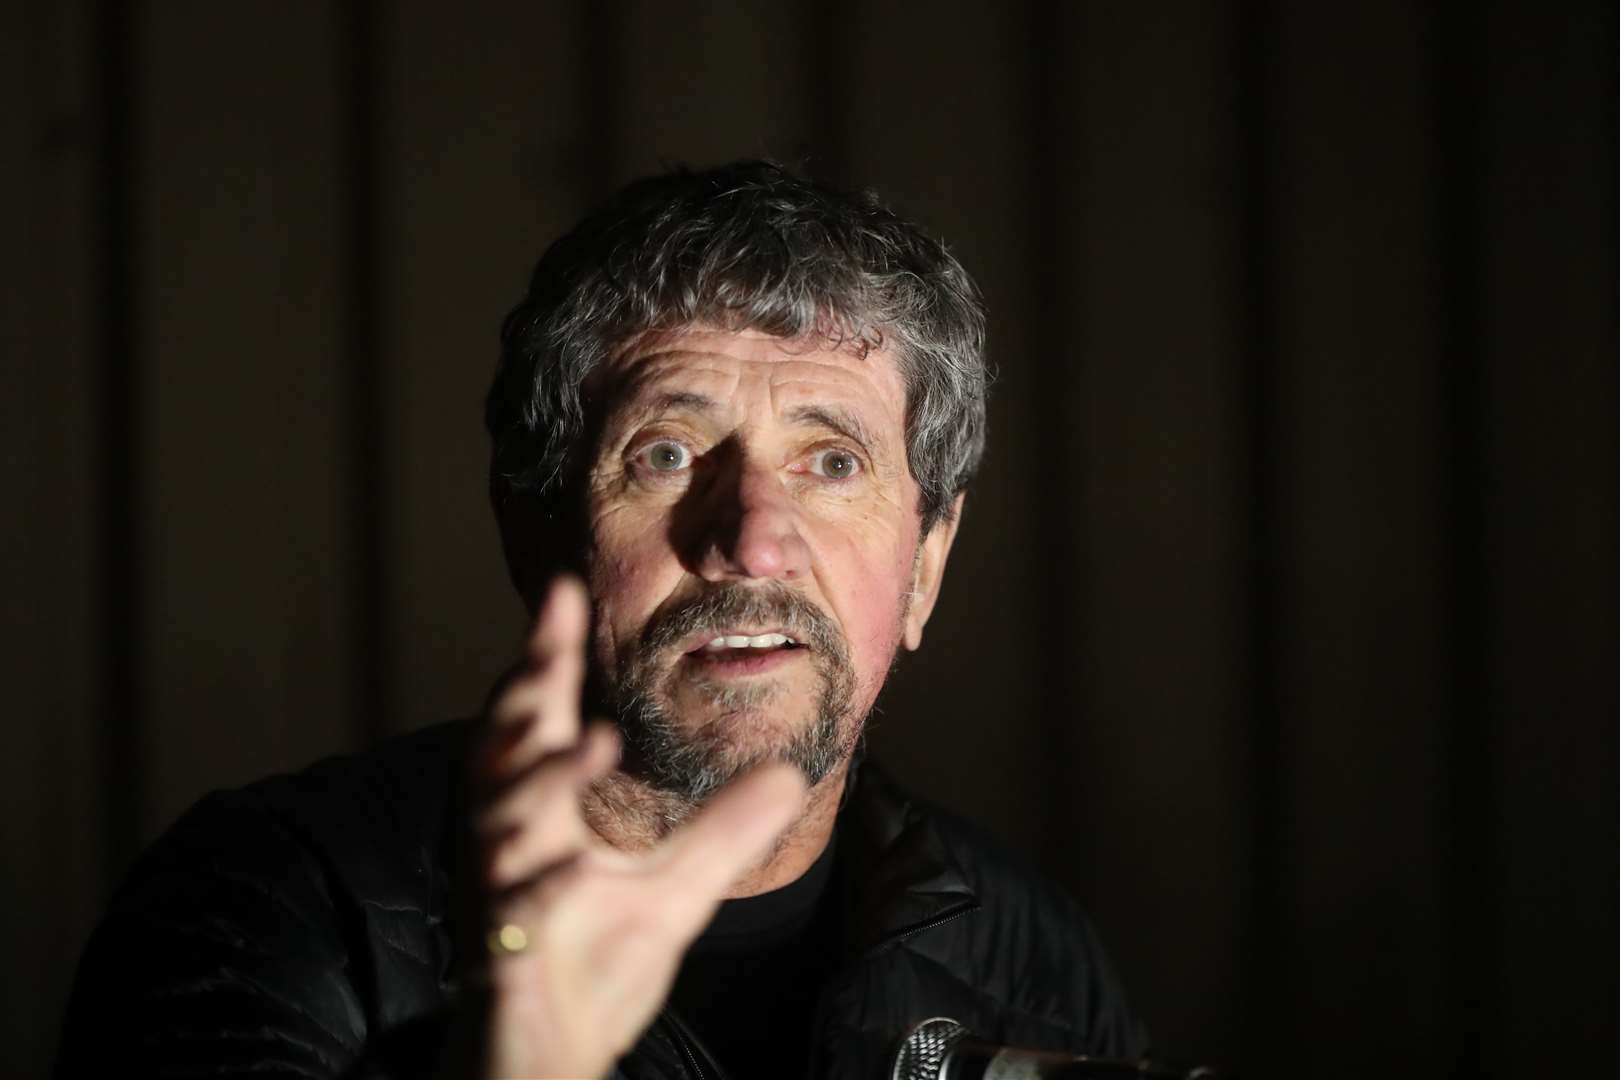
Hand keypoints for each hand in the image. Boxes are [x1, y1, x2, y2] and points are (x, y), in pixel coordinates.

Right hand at [470, 577, 805, 1078]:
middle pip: (502, 749)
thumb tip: (790, 777)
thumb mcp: (677, 893)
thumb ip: (726, 832)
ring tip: (596, 739)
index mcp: (539, 817)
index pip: (540, 719)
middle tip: (549, 635)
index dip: (546, 654)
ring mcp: (498, 896)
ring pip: (501, 822)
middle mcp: (507, 842)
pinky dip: (537, 890)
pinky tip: (569, 877)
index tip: (563, 587)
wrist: (547, 1062)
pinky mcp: (502, 958)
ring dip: (544, 778)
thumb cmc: (591, 971)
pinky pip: (513, 915)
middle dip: (523, 689)